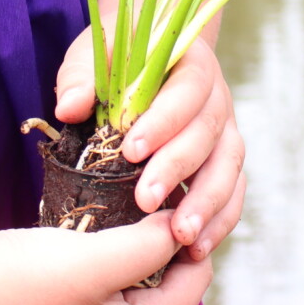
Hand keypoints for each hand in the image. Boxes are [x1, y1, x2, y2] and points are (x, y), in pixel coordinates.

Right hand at [0, 212, 210, 304]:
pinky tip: (96, 219)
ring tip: (132, 203)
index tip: (183, 197)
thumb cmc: (19, 282)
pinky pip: (102, 274)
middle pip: (166, 282)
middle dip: (166, 240)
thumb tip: (182, 226)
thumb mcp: (96, 262)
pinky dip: (108, 247)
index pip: (191, 286)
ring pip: (134, 275)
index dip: (193, 239)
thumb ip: (151, 247)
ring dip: (137, 241)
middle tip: (159, 197)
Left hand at [55, 31, 246, 260]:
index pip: (187, 90)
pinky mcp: (223, 163)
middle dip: (178, 169)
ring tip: (182, 237)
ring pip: (228, 168)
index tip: (131, 151)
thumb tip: (70, 108)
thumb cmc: (120, 61)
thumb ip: (82, 76)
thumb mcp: (97, 55)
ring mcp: (225, 133)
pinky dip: (219, 222)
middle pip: (208, 134)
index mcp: (192, 64)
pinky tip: (195, 249)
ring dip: (207, 204)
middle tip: (146, 200)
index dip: (165, 120)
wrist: (153, 60)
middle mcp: (217, 98)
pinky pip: (233, 193)